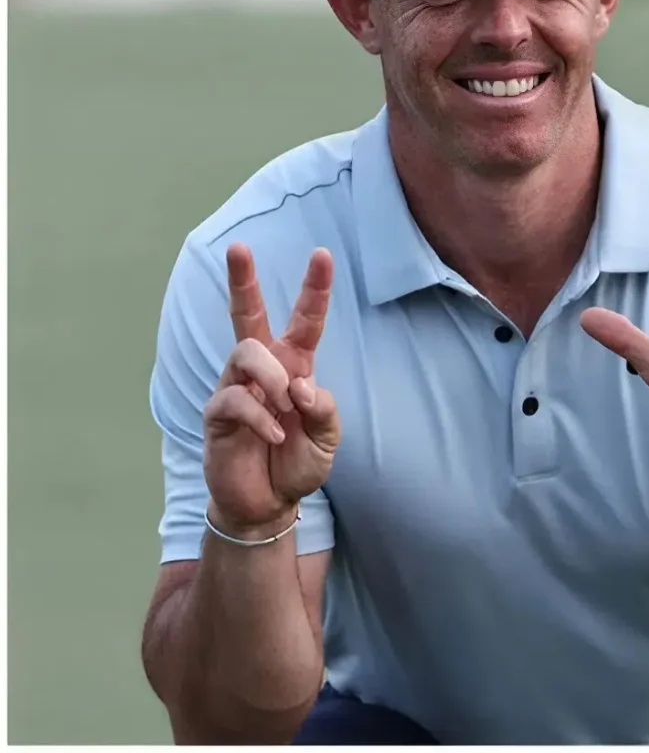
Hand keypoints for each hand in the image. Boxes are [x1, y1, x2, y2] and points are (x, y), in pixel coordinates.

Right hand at [205, 247, 339, 536]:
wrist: (269, 504)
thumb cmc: (299, 462)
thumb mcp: (328, 436)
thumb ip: (322, 409)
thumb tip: (301, 386)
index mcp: (295, 364)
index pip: (305, 318)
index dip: (314, 287)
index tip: (322, 253)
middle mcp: (263, 369)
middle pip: (247, 315)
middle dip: (242, 281)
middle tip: (238, 248)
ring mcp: (236, 389)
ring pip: (245, 353)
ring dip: (271, 375)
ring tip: (285, 403)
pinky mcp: (217, 416)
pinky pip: (234, 399)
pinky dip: (260, 416)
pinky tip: (274, 435)